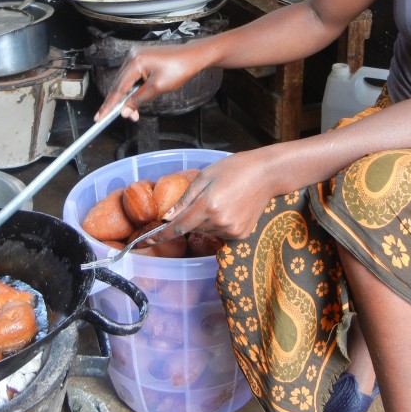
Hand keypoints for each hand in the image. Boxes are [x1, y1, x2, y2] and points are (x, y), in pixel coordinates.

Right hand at [94, 42, 207, 122]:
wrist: (192, 56)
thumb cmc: (179, 69)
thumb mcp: (158, 88)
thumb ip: (139, 99)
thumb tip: (124, 111)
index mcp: (135, 61)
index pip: (118, 88)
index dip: (109, 104)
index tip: (100, 117)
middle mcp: (132, 56)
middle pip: (119, 84)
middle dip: (118, 103)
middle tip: (115, 118)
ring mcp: (136, 55)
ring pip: (124, 81)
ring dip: (126, 97)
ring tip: (131, 113)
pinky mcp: (141, 57)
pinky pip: (131, 75)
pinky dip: (131, 89)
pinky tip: (133, 99)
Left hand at [158, 146, 287, 241]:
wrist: (266, 174)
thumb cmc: (234, 169)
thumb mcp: (205, 177)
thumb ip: (184, 199)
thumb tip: (167, 218)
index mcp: (207, 205)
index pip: (177, 227)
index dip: (160, 236)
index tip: (144, 242)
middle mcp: (219, 222)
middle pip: (192, 228)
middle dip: (189, 218)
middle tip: (202, 200)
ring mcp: (231, 231)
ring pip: (206, 231)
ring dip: (204, 220)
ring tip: (220, 200)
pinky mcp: (241, 235)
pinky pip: (220, 234)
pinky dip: (218, 224)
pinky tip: (230, 208)